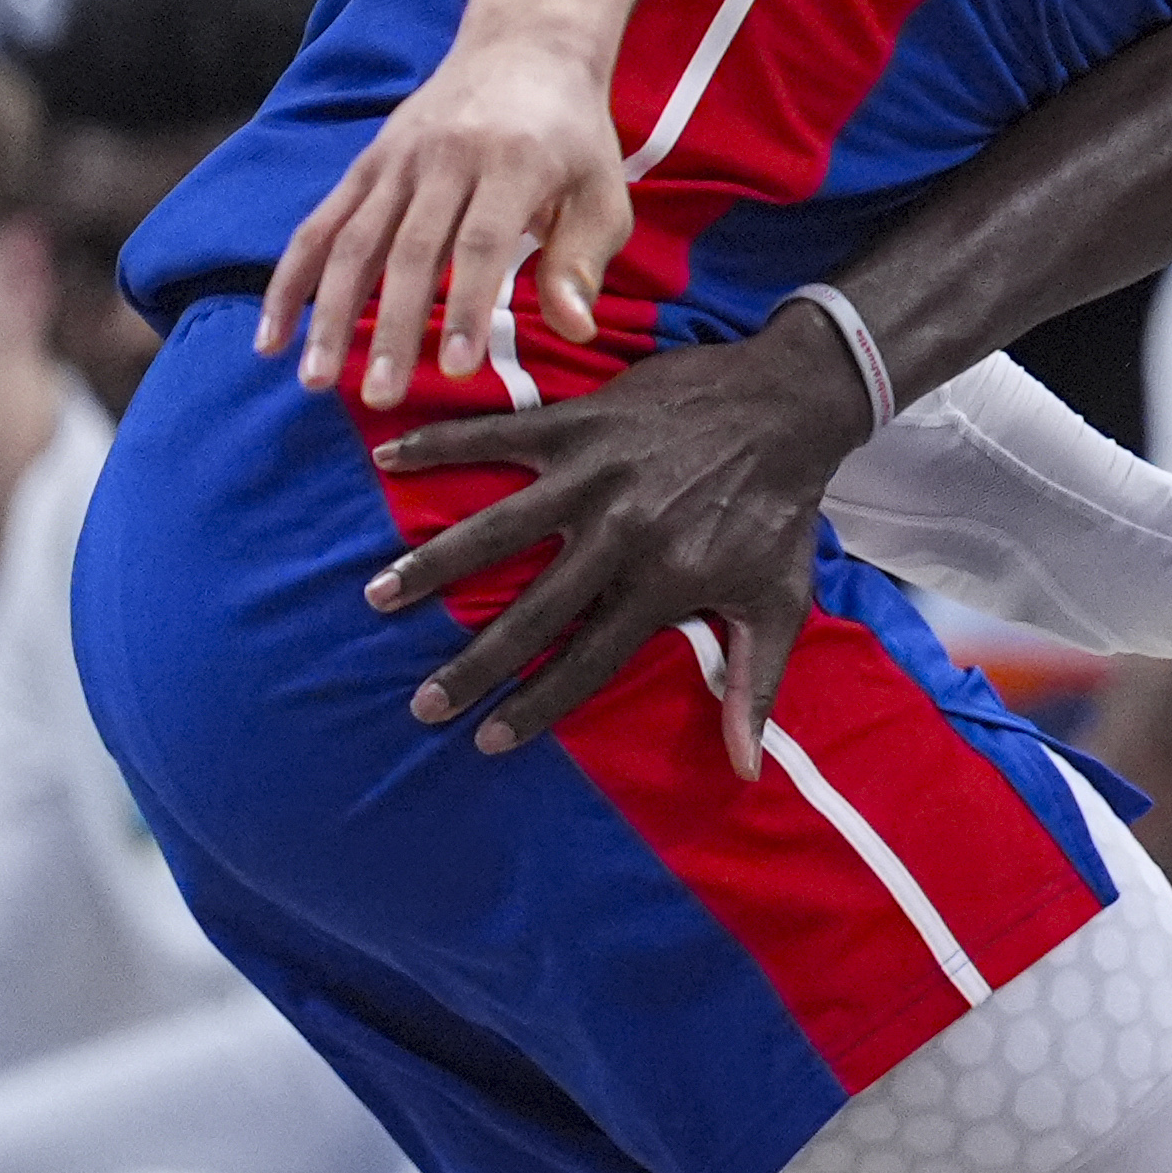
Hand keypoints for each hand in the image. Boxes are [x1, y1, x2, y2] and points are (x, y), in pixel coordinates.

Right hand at [263, 34, 632, 407]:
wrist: (522, 49)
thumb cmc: (573, 138)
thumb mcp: (602, 191)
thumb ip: (583, 258)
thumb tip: (576, 329)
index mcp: (512, 162)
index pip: (480, 244)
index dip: (465, 307)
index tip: (456, 370)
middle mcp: (445, 158)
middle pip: (409, 251)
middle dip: (391, 329)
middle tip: (381, 397)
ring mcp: (396, 160)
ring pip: (352, 243)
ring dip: (329, 315)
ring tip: (317, 381)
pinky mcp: (364, 165)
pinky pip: (318, 226)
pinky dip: (290, 282)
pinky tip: (272, 338)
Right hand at [362, 309, 882, 769]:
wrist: (793, 402)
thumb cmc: (783, 509)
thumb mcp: (782, 599)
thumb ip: (758, 684)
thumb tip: (743, 771)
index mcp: (668, 581)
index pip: (590, 660)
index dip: (538, 705)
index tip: (487, 742)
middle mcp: (625, 533)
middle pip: (535, 611)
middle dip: (475, 664)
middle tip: (420, 704)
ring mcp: (598, 474)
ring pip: (500, 527)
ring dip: (435, 562)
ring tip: (378, 596)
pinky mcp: (582, 421)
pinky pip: (499, 434)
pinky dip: (442, 441)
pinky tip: (386, 459)